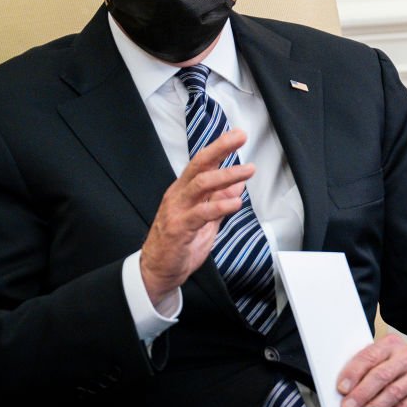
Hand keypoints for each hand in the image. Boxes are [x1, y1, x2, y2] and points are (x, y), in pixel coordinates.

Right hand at [140, 129, 253, 305]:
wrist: (159, 271)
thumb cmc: (180, 243)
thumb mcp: (206, 219)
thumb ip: (219, 201)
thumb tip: (238, 185)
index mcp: (184, 190)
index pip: (202, 162)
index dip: (220, 147)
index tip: (238, 135)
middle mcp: (179, 195)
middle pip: (199, 164)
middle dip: (220, 148)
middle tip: (240, 137)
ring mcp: (177, 210)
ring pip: (200, 184)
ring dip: (226, 175)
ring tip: (247, 171)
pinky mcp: (179, 228)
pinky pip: (201, 213)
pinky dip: (220, 206)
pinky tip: (235, 204)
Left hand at [337, 334, 406, 406]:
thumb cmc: (392, 371)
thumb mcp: (379, 362)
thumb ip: (363, 368)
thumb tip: (342, 387)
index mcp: (391, 343)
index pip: (369, 356)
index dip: (353, 372)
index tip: (341, 388)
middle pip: (381, 375)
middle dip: (361, 393)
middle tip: (347, 406)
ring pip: (393, 392)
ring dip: (373, 406)